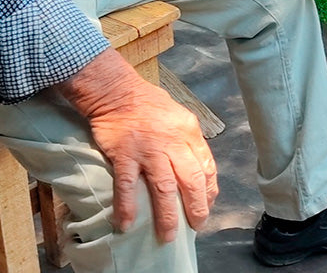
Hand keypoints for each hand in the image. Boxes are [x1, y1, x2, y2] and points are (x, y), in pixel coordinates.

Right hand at [57, 48, 216, 241]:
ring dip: (167, 216)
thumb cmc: (149, 103)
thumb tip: (195, 167)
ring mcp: (148, 148)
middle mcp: (172, 141)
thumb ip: (187, 140)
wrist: (117, 91)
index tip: (207, 205)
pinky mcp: (125, 154)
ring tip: (167, 236)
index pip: (206, 165)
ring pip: (164, 188)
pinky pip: (127, 186)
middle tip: (196, 225)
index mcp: (188, 130)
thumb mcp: (178, 115)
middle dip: (196, 208)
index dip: (209, 190)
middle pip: (191, 180)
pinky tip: (126, 224)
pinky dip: (127, 207)